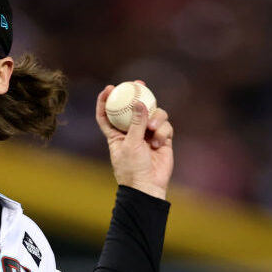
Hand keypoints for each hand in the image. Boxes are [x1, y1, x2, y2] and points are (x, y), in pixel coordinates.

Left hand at [95, 82, 173, 199]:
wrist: (148, 187)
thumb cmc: (132, 168)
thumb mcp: (130, 144)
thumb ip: (136, 123)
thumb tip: (140, 102)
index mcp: (116, 134)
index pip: (107, 114)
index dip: (106, 100)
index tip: (109, 88)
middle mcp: (132, 132)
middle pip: (134, 108)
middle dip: (138, 95)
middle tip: (140, 84)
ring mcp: (148, 135)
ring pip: (153, 114)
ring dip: (154, 117)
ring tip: (152, 128)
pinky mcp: (162, 139)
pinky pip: (165, 126)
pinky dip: (163, 132)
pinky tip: (159, 143)